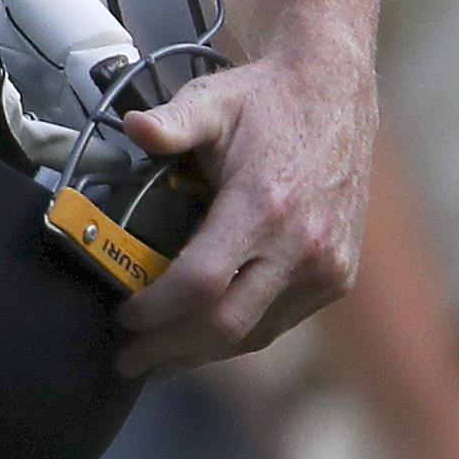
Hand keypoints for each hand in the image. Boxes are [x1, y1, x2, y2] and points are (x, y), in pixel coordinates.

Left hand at [111, 41, 372, 380]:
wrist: (335, 98)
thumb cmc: (264, 103)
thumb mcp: (211, 101)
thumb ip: (171, 122)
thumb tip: (132, 127)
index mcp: (264, 206)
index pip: (201, 283)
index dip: (156, 310)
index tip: (121, 316)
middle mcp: (302, 245)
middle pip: (225, 324)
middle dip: (168, 350)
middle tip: (125, 360)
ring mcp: (326, 267)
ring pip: (254, 334)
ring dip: (200, 354)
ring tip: (154, 360)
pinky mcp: (338, 277)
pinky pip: (278, 323)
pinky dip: (236, 337)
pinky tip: (199, 341)